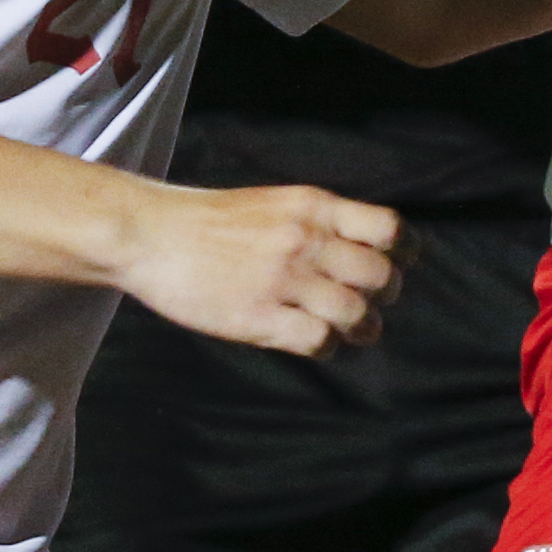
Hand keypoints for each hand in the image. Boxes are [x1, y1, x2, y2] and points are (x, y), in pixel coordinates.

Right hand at [119, 183, 407, 355]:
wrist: (148, 233)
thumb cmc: (211, 222)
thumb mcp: (277, 203)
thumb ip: (320, 221)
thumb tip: (368, 248)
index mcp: (313, 207)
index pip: (391, 229)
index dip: (403, 254)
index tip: (396, 266)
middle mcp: (305, 240)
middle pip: (381, 277)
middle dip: (384, 297)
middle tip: (370, 305)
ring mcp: (282, 279)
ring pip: (357, 314)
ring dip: (362, 329)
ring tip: (351, 332)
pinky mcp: (257, 316)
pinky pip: (319, 341)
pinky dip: (327, 347)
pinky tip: (314, 342)